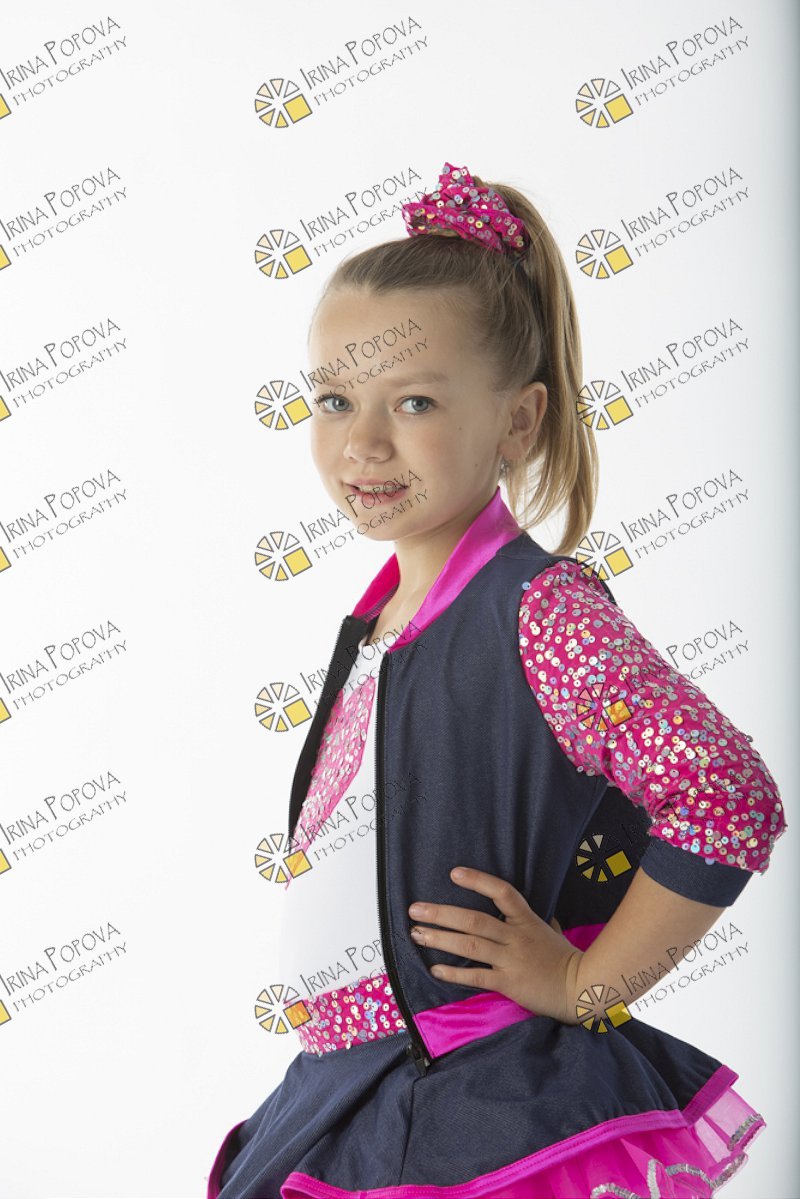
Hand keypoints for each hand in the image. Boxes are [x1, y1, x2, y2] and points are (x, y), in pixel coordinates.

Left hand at [408, 866, 583, 1025]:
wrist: (582, 988)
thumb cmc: (566, 958)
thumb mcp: (552, 931)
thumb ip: (539, 921)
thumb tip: (534, 915)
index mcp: (526, 919)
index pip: (502, 892)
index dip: (478, 881)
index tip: (454, 874)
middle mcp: (516, 936)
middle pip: (474, 920)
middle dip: (442, 914)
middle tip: (415, 909)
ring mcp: (512, 959)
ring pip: (470, 946)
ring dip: (441, 939)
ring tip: (417, 934)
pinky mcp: (510, 983)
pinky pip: (477, 976)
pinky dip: (455, 973)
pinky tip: (436, 969)